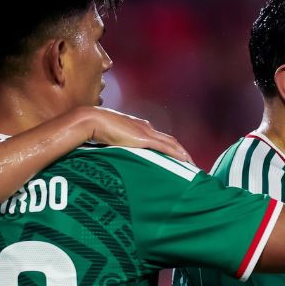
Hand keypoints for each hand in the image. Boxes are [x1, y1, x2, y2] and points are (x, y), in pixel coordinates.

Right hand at [77, 106, 192, 163]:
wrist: (92, 120)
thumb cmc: (96, 129)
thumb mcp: (110, 138)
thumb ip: (117, 144)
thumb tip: (115, 155)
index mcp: (139, 127)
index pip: (160, 138)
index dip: (170, 148)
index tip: (177, 158)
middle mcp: (146, 128)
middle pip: (170, 140)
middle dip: (182, 152)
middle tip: (191, 164)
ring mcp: (146, 132)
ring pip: (171, 144)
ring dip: (183, 154)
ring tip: (192, 165)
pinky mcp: (143, 138)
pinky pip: (165, 147)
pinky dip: (176, 153)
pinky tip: (185, 160)